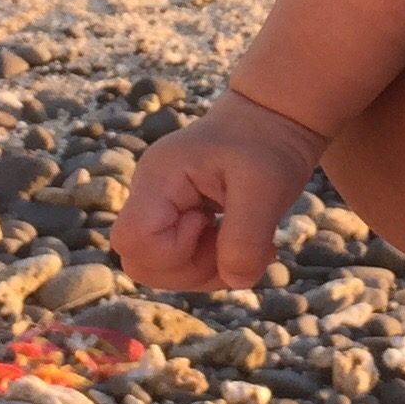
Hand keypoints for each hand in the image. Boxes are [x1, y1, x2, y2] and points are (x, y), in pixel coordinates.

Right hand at [113, 89, 326, 291]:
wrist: (272, 122)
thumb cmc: (267, 145)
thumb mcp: (267, 189)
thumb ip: (246, 239)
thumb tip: (236, 281)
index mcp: (158, 178)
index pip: (132, 240)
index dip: (174, 251)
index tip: (209, 222)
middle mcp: (149, 195)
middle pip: (141, 263)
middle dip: (191, 270)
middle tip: (233, 242)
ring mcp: (160, 210)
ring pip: (162, 270)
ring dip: (208, 270)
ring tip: (248, 241)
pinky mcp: (176, 222)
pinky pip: (181, 264)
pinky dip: (214, 265)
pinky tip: (243, 241)